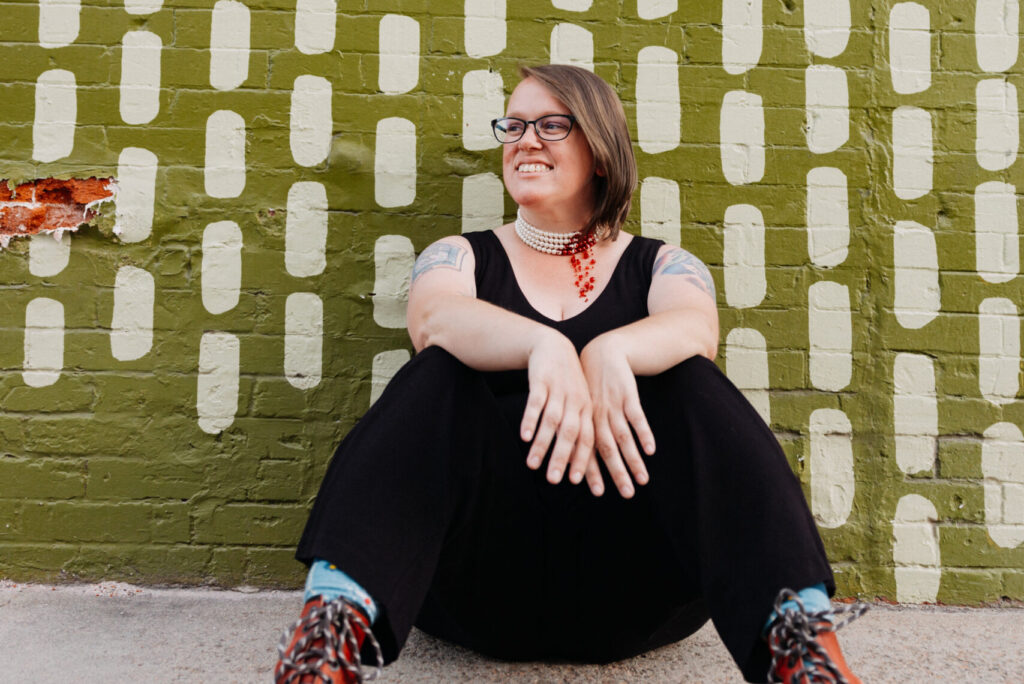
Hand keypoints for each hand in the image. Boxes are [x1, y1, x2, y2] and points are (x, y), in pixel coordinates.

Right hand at [521, 330, 595, 488]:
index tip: (574, 482)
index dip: (581, 461)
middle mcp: (576, 402)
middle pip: (570, 434)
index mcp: (587, 410)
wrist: (553, 347)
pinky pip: (536, 403)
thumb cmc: (567, 384)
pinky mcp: (541, 381)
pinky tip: (523, 436)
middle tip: (553, 481)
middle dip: (562, 458)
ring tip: (532, 465)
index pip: (587, 439)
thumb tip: (579, 464)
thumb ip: (577, 429)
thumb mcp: (578, 404)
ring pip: (552, 422)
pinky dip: (530, 420)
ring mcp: (559, 391)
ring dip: (542, 444)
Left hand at [579, 333, 655, 497]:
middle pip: (606, 449)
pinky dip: (643, 433)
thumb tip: (587, 456)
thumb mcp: (586, 406)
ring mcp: (612, 405)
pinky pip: (636, 416)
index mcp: (584, 420)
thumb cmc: (594, 384)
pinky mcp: (628, 394)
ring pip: (622, 437)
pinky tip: (651, 450)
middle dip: (616, 474)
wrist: (603, 350)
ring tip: (642, 480)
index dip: (592, 472)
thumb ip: (589, 430)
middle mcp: (596, 416)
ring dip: (633, 460)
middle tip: (627, 495)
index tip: (598, 493)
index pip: (587, 451)